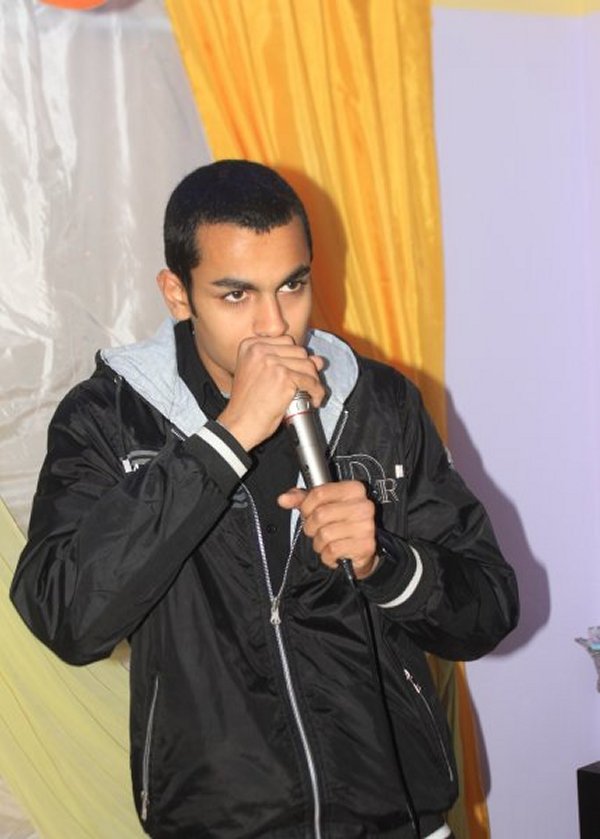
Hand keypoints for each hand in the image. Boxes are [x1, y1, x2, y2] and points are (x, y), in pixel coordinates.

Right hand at [218, 336, 324, 450]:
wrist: (238, 424)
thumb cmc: (246, 405)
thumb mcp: (258, 376)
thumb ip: (284, 362)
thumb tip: (318, 360)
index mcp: (250, 346)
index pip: (286, 341)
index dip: (295, 357)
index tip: (296, 370)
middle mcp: (260, 350)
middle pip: (299, 351)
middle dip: (306, 369)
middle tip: (304, 385)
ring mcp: (272, 362)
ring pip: (308, 364)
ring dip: (313, 380)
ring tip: (310, 393)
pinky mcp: (284, 377)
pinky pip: (311, 381)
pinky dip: (317, 392)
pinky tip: (314, 400)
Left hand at [278, 481, 377, 578]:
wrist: (360, 548)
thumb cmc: (340, 523)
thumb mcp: (321, 505)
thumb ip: (301, 499)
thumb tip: (283, 499)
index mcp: (354, 490)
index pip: (319, 493)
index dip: (307, 506)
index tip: (308, 513)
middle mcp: (363, 506)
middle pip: (320, 514)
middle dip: (311, 527)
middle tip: (317, 531)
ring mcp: (366, 526)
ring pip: (325, 534)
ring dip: (319, 543)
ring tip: (327, 542)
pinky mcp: (365, 546)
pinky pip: (333, 550)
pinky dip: (327, 555)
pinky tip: (334, 553)